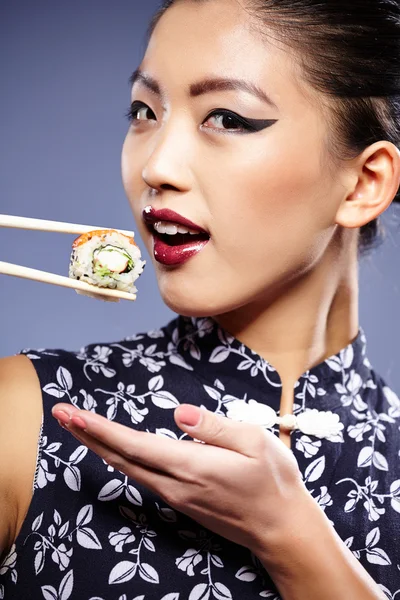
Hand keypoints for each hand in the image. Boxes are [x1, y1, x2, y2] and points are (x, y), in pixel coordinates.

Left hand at [52, 403, 306, 553]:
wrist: (282, 529)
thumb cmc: (274, 481)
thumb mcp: (254, 442)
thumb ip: (213, 426)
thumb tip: (178, 414)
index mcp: (192, 466)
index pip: (135, 445)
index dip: (101, 429)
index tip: (74, 414)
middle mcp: (176, 484)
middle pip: (121, 458)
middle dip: (87, 435)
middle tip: (61, 413)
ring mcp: (176, 496)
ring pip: (128, 469)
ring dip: (100, 447)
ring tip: (79, 427)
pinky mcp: (181, 502)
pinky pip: (141, 477)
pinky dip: (120, 459)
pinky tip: (114, 450)